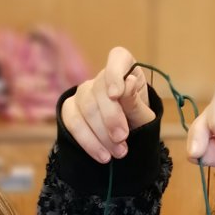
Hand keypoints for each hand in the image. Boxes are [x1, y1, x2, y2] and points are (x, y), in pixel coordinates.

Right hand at [62, 46, 154, 164]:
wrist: (125, 140)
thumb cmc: (138, 121)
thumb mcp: (144, 116)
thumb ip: (135, 102)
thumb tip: (128, 83)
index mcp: (125, 69)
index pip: (117, 58)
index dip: (114, 74)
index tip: (117, 94)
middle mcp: (101, 78)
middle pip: (99, 90)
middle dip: (111, 117)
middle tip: (123, 138)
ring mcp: (83, 93)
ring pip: (85, 108)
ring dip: (102, 134)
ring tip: (119, 153)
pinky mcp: (70, 109)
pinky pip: (72, 122)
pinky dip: (88, 141)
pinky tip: (102, 155)